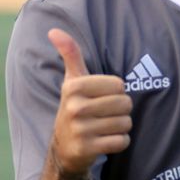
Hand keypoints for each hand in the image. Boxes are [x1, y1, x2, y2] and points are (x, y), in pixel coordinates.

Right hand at [47, 28, 131, 174]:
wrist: (63, 147)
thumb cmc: (75, 107)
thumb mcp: (72, 81)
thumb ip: (70, 54)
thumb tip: (54, 30)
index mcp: (74, 87)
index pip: (119, 84)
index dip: (116, 92)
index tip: (102, 97)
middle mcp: (74, 107)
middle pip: (124, 104)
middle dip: (121, 110)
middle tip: (106, 114)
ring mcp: (80, 130)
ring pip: (125, 123)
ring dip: (121, 126)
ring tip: (105, 127)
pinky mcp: (87, 149)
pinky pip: (121, 141)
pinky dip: (119, 142)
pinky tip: (105, 140)